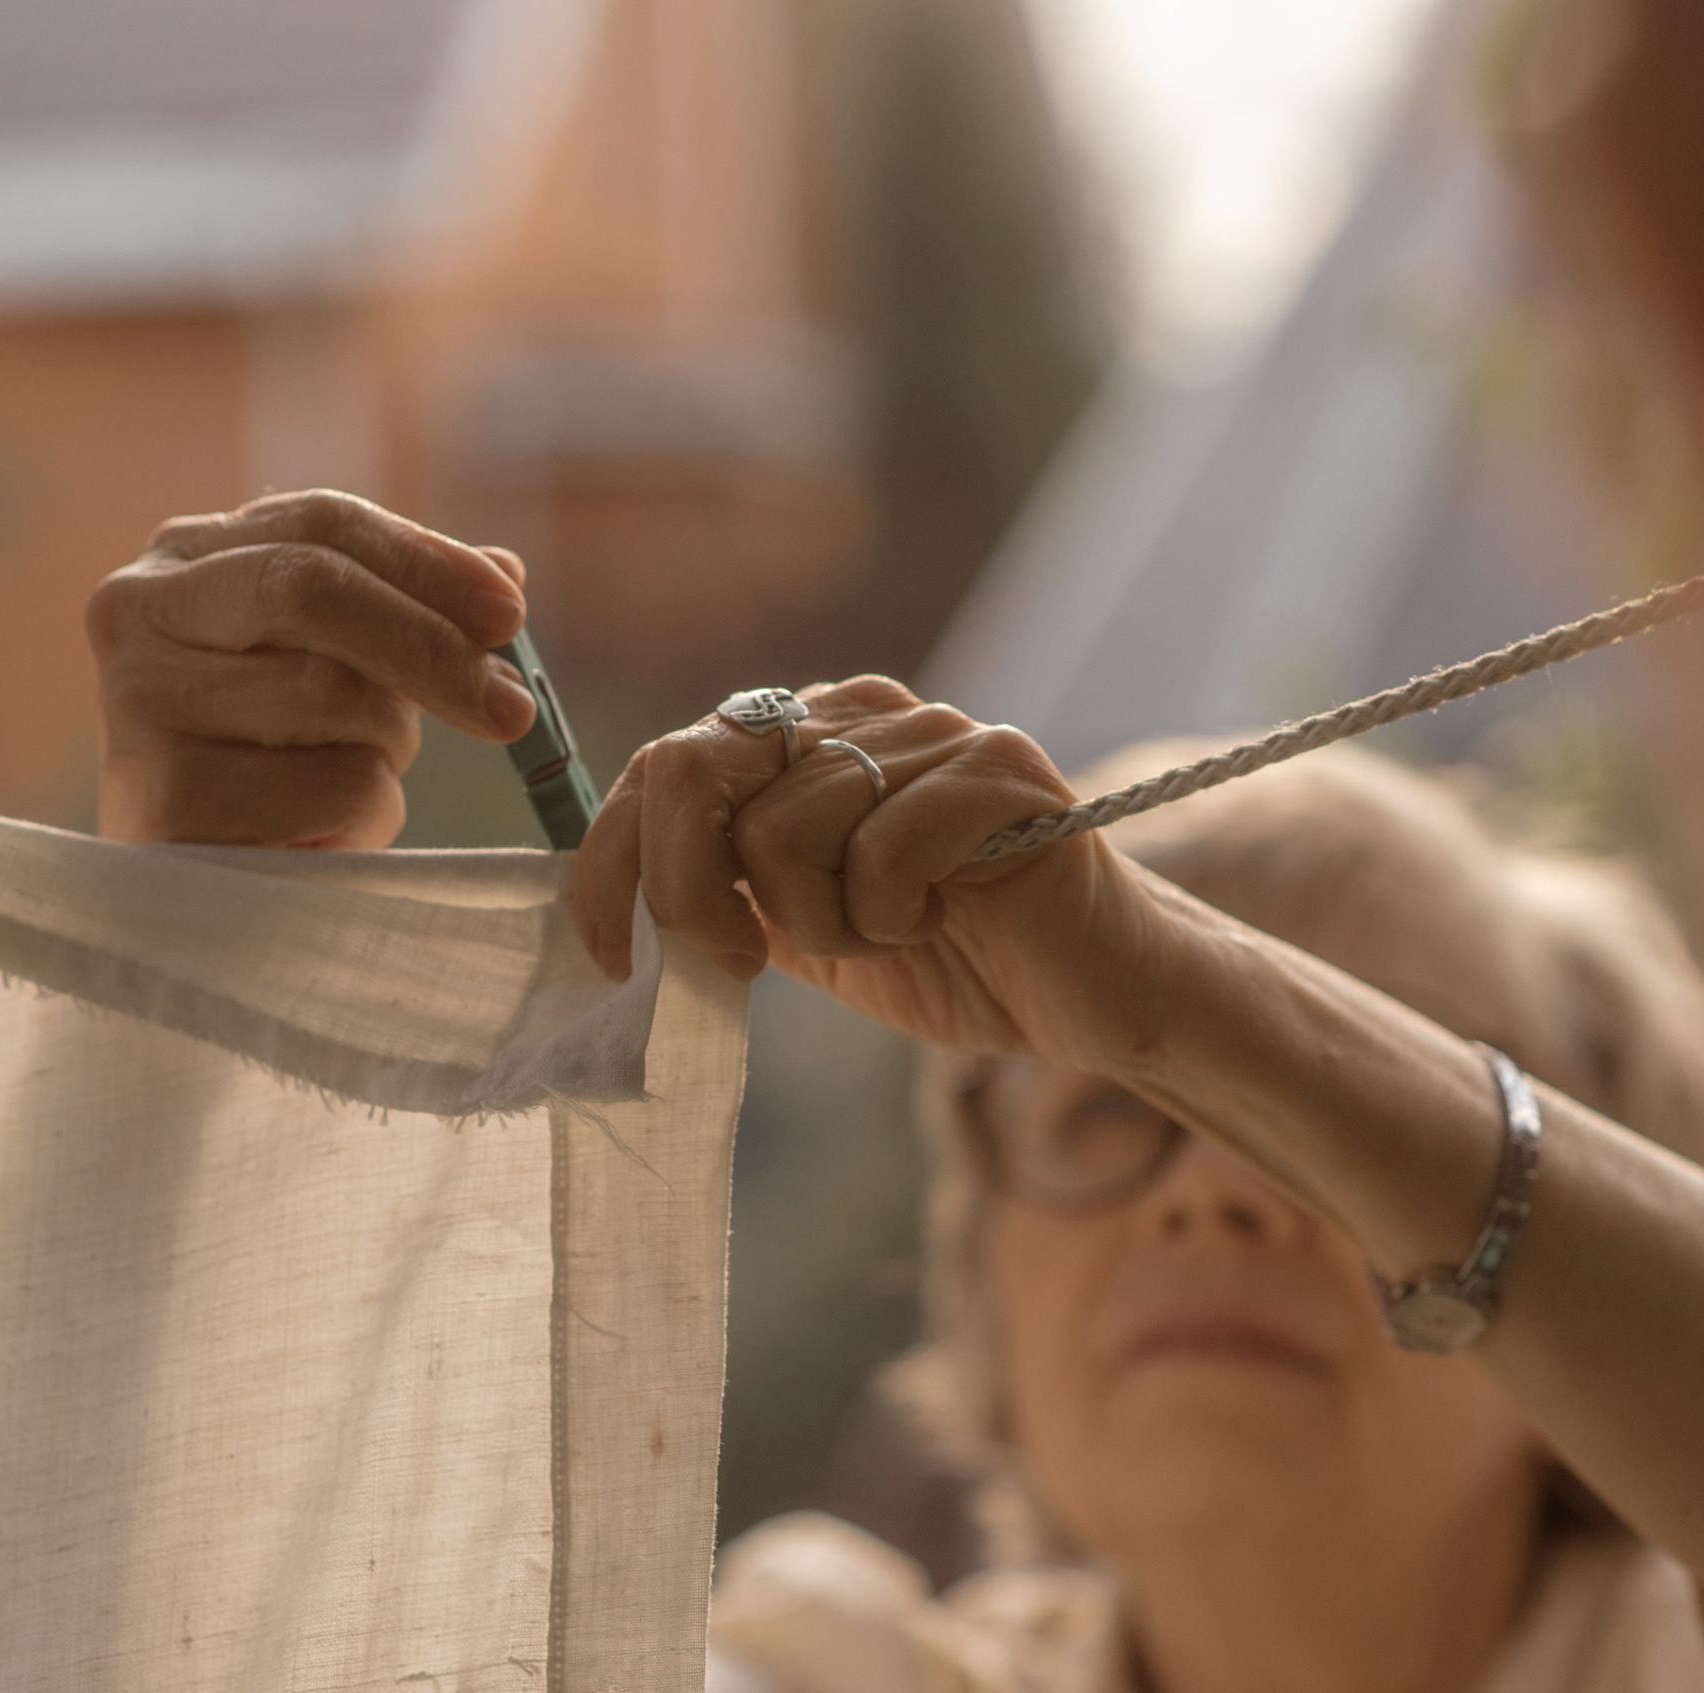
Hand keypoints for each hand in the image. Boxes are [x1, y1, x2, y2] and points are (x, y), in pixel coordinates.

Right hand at [87, 490, 537, 846]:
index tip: (511, 612)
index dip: (428, 561)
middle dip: (430, 645)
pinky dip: (361, 816)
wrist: (196, 901)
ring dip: (386, 748)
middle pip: (312, 588)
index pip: (323, 522)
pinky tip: (322, 836)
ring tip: (355, 782)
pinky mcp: (166, 797)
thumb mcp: (337, 667)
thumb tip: (504, 571)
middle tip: (510, 709)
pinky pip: (330, 786)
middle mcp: (138, 610)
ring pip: (331, 693)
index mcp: (186, 556)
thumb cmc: (273, 764)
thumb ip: (408, 609)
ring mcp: (137, 702)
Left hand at [571, 676, 1207, 1064]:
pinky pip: (884, 849)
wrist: (1093, 992)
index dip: (610, 862)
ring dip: (821, 924)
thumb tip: (619, 909)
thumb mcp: (806, 930)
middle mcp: (861, 710)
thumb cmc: (955, 960)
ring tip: (887, 936)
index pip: (663, 763)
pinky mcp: (1000, 771)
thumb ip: (727, 896)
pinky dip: (891, 915)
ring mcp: (933, 731)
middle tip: (741, 965)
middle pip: (699, 768)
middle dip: (690, 891)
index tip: (611, 956)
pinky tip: (942, 921)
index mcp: (805, 736)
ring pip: (786, 827)